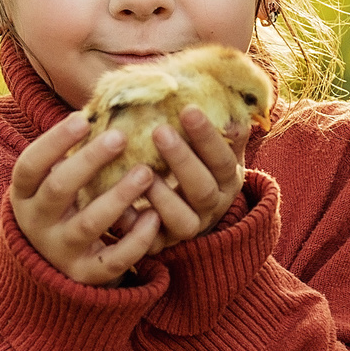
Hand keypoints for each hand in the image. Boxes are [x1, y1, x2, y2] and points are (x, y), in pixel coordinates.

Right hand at [7, 113, 162, 285]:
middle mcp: (37, 224)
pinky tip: (154, 217)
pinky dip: (135, 240)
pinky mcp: (86, 276)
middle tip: (121, 136)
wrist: (52, 274)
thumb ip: (69, 154)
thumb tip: (104, 105)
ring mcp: (61, 252)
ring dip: (119, 196)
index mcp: (25, 196)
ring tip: (146, 173)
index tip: (83, 118)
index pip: (30, 166)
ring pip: (88, 224)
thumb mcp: (52, 183)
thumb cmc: (61, 210)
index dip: (54, 141)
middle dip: (89, 161)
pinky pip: (113, 260)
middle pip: (59, 189)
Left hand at [127, 105, 249, 258]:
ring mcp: (188, 228)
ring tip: (143, 171)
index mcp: (227, 180)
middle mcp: (213, 207)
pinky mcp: (161, 244)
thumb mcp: (213, 145)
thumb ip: (222, 125)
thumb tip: (229, 106)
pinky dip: (134, 224)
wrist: (189, 208)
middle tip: (160, 131)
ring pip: (182, 221)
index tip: (187, 109)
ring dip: (162, 196)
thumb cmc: (196, 161)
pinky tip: (120, 205)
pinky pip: (150, 242)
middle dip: (182, 160)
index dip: (207, 137)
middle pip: (202, 189)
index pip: (223, 159)